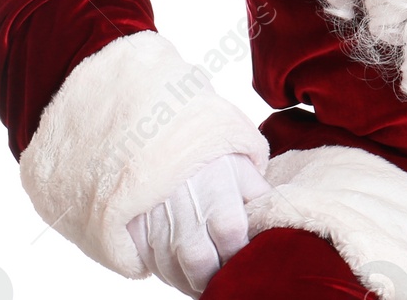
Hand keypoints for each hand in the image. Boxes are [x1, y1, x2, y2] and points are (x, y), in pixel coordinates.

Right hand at [127, 152, 270, 296]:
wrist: (156, 126)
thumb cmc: (205, 146)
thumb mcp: (240, 162)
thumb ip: (257, 194)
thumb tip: (274, 221)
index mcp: (219, 196)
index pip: (233, 244)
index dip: (239, 257)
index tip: (244, 260)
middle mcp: (187, 213)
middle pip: (200, 266)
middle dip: (212, 278)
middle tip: (220, 278)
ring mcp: (156, 221)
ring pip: (172, 270)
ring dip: (187, 280)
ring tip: (201, 278)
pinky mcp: (133, 225)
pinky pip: (148, 263)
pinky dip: (163, 271)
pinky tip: (176, 267)